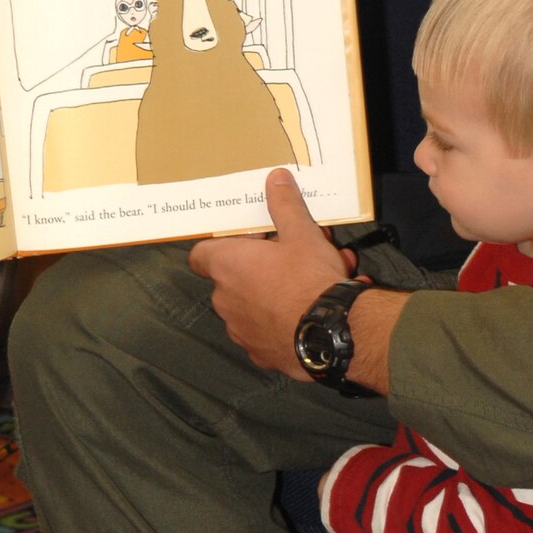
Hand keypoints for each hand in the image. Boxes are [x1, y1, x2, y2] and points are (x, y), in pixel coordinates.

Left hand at [188, 168, 351, 376]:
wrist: (331, 335)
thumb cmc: (308, 280)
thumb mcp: (301, 234)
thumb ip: (285, 205)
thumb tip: (275, 178)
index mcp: (227, 267)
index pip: (201, 254)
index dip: (225, 244)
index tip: (253, 240)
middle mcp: (225, 300)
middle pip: (237, 277)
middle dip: (267, 265)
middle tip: (301, 254)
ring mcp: (241, 331)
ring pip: (257, 304)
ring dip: (281, 292)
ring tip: (322, 282)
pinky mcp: (261, 354)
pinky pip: (272, 330)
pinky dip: (289, 320)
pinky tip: (320, 312)